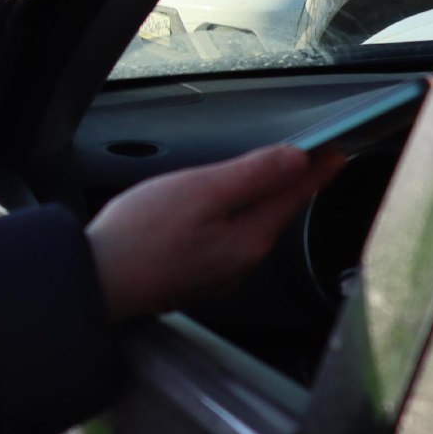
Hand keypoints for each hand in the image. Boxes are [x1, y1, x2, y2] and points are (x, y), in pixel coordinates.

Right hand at [86, 145, 345, 319]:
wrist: (95, 282)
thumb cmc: (140, 237)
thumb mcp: (199, 191)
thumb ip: (251, 174)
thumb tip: (296, 160)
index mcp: (248, 239)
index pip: (293, 195)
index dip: (316, 169)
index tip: (336, 151)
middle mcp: (240, 262)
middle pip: (272, 213)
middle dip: (286, 185)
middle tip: (304, 159)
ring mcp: (215, 273)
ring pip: (246, 228)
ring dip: (255, 203)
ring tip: (260, 179)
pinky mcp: (191, 276)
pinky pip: (222, 241)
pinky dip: (227, 220)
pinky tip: (213, 211)